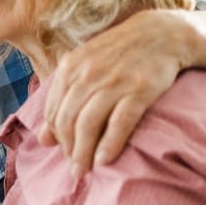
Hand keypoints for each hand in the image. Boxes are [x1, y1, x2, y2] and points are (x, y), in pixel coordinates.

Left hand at [38, 9, 189, 176]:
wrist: (162, 34)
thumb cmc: (118, 55)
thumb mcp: (84, 68)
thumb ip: (61, 99)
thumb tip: (43, 140)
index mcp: (69, 68)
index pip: (54, 111)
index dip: (57, 136)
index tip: (63, 152)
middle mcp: (87, 75)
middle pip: (67, 121)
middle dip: (68, 149)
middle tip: (75, 169)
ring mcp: (113, 82)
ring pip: (88, 124)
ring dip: (83, 152)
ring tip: (84, 170)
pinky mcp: (140, 90)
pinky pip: (120, 122)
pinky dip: (110, 144)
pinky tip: (105, 161)